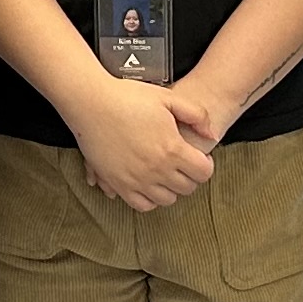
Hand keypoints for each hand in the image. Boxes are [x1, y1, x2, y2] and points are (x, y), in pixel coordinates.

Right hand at [68, 75, 215, 210]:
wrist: (91, 102)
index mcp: (172, 149)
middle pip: (187, 188)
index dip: (205, 165)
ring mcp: (137, 180)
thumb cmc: (128, 97)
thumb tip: (211, 135)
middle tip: (183, 164)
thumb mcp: (169, 97)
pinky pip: (142, 205)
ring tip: (165, 172)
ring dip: (171, 188)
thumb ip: (197, 115)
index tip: (199, 157)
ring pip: (167, 199)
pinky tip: (149, 183)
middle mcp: (157, 169)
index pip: (203, 173)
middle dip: (190, 176)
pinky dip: (150, 198)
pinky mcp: (118, 184)